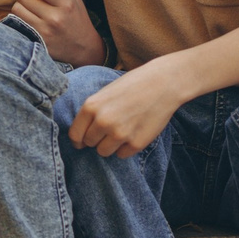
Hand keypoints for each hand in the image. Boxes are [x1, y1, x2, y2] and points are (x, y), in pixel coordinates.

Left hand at [9, 0, 104, 66]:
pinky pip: (18, 21)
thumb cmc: (76, 17)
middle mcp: (54, 17)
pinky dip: (20, 15)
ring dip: (19, 2)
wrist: (83, 47)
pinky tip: (27, 14)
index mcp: (66, 3)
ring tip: (26, 2)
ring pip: (17, 8)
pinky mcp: (36, 39)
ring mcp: (44, 30)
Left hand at [67, 59, 184, 157]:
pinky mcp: (136, 143)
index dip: (78, 140)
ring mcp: (120, 134)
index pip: (74, 135)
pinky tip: (133, 133)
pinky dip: (126, 148)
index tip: (81, 142)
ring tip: (121, 131)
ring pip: (104, 152)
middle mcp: (103, 122)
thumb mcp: (105, 93)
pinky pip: (122, 154)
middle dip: (96, 139)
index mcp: (91, 106)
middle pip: (89, 143)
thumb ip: (92, 112)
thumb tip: (81, 135)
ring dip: (110, 145)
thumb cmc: (133, 85)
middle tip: (109, 129)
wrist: (163, 83)